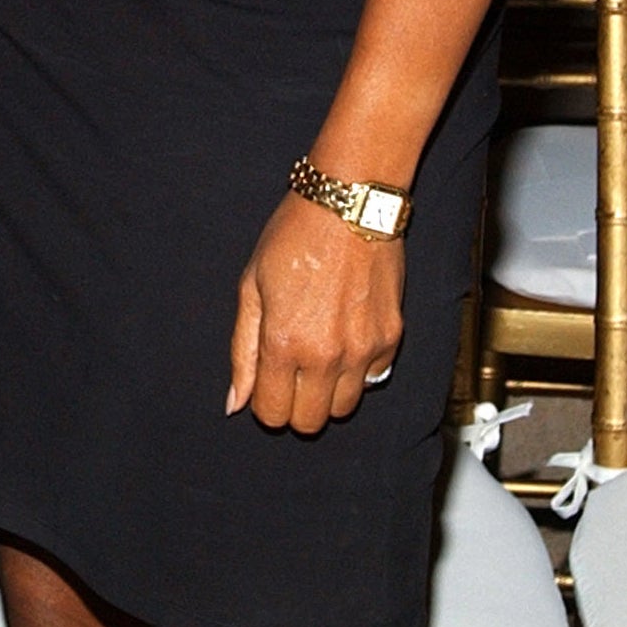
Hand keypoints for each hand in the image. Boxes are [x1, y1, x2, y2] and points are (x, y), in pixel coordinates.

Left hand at [227, 193, 401, 432]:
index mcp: (284, 342)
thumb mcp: (251, 286)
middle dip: (295, 403)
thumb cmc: (293, 237)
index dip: (265, 402)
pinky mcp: (391, 339)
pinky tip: (345, 332)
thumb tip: (235, 403)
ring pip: (344, 408)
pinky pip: (372, 379)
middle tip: (291, 368)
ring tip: (318, 349)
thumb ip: (243, 350)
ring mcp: (363, 350)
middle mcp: (326, 355)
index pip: (273, 414)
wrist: (348, 205)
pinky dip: (358, 369)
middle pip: (310, 422)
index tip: (266, 380)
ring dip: (327, 390)